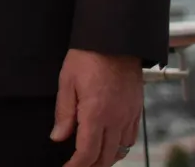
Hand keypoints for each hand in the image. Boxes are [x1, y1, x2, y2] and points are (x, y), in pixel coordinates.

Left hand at [50, 49, 141, 165]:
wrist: (116, 39)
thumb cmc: (88, 56)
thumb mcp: (67, 81)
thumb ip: (63, 113)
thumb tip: (58, 137)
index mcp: (96, 114)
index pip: (87, 153)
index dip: (76, 166)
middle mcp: (116, 119)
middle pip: (105, 157)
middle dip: (90, 166)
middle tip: (77, 166)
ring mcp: (129, 115)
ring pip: (121, 150)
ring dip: (106, 159)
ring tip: (92, 159)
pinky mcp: (137, 109)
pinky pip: (131, 137)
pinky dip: (120, 146)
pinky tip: (110, 144)